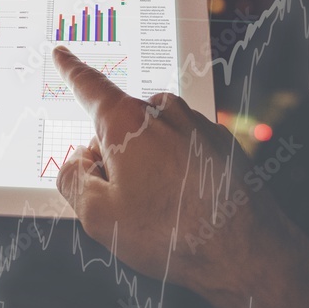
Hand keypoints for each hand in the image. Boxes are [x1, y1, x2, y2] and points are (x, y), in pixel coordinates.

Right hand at [52, 46, 295, 298]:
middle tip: (124, 203)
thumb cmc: (172, 234)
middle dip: (112, 155)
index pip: (89, 86)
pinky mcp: (222, 145)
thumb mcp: (98, 216)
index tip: (62, 53)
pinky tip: (186, 209)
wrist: (246, 254)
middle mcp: (164, 112)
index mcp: (127, 122)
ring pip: (153, 138)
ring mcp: (197, 126)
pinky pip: (184, 150)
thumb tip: (79, 160)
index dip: (70, 70)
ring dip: (147, 165)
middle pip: (121, 125)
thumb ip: (73, 179)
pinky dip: (177, 172)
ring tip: (161, 213)